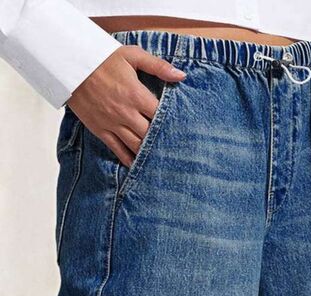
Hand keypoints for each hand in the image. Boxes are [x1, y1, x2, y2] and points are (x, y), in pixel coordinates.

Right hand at [66, 46, 185, 166]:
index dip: (170, 121)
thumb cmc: (102, 58)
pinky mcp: (100, 130)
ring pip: (135, 145)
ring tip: (158, 159)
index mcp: (136, 95)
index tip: (180, 127)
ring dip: (147, 152)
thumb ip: (158, 66)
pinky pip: (117, 149)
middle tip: (172, 147)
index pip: (160, 115)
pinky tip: (137, 165)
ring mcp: (112, 123)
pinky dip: (128, 158)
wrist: (70, 65)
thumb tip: (180, 76)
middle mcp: (126, 113)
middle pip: (149, 133)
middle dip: (160, 139)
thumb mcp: (132, 55)